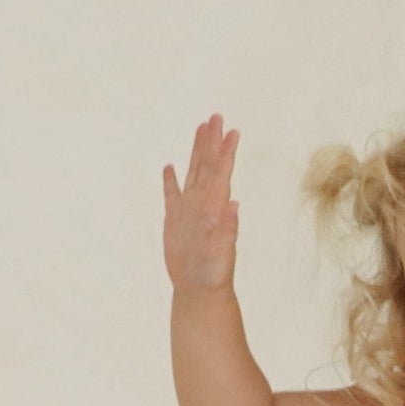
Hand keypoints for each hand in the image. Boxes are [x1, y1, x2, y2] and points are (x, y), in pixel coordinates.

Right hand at [163, 116, 240, 291]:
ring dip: (197, 152)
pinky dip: (171, 180)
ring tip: (200, 130)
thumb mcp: (222, 252)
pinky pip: (171, 195)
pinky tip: (170, 167)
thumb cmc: (214, 274)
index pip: (221, 173)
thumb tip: (234, 203)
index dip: (226, 151)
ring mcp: (189, 210)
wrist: (200, 289)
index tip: (232, 130)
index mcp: (215, 207)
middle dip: (211, 141)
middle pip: (207, 165)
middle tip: (216, 116)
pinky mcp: (174, 220)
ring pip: (193, 173)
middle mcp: (203, 204)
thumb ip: (228, 229)